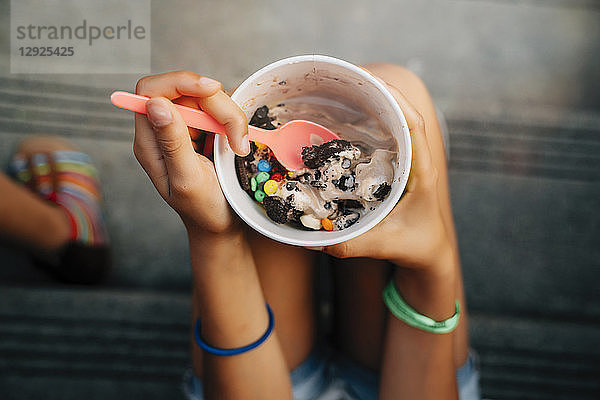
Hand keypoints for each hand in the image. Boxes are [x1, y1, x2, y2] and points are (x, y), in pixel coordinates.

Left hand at [133, 71, 249, 234]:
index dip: (180, 82)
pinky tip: (238, 143)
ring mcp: (186, 127)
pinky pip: (221, 108)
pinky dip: (235, 121)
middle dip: (218, 106)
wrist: (223, 224)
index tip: (212, 90)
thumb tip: (155, 104)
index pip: (152, 90)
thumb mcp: (188, 179)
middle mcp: (164, 129)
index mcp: (149, 141)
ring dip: (231, 116)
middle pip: (187, 90)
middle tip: (237, 138)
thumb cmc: (204, 209)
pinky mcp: (205, 128)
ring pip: (208, 97)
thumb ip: (172, 142)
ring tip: (239, 146)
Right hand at [320, 82, 453, 270]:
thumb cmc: (417, 246)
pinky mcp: (399, 166)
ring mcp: (409, 161)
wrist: (431, 254)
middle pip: (404, 114)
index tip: (372, 84)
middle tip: (350, 77)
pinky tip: (351, 115)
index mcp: (423, 172)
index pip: (414, 125)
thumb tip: (317, 240)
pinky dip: (372, 119)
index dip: (396, 101)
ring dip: (377, 102)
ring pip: (397, 121)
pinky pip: (388, 134)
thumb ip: (353, 243)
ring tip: (348, 87)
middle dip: (381, 92)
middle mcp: (418, 160)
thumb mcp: (386, 245)